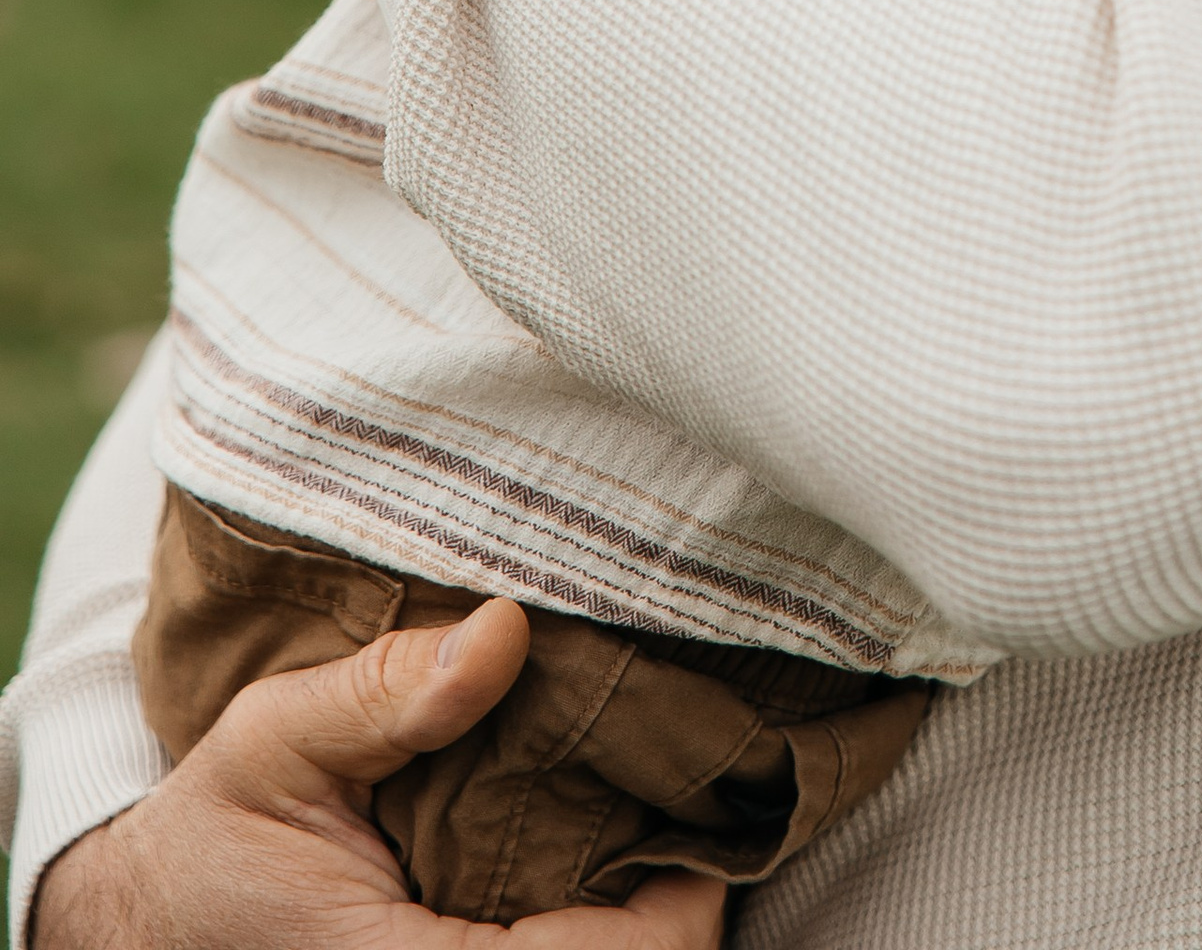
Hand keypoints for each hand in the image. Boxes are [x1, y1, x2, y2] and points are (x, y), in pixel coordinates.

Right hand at [32, 600, 721, 949]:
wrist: (146, 922)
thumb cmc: (212, 835)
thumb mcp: (276, 743)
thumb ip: (388, 694)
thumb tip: (506, 630)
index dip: (676, 913)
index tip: (705, 827)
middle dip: (666, 913)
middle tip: (696, 811)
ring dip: (626, 925)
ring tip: (657, 831)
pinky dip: (589, 932)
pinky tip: (599, 869)